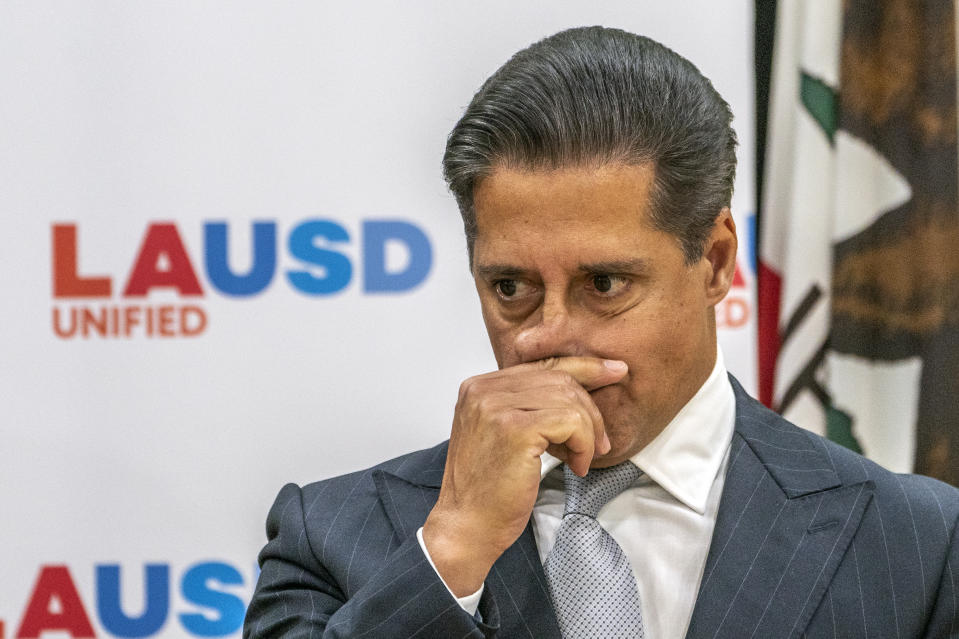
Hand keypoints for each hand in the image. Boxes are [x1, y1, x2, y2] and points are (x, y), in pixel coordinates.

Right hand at [422, 356, 627, 595]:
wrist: (467, 527)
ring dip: (588, 432)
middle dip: (590, 409)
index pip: (541, 364)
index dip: (583, 367)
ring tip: (582, 458)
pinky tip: (577, 465)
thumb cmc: (487, 490)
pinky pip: (570, 422)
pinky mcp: (514, 429)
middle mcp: (483, 390)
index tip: (615, 370)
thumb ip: (528, 407)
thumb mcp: (504, 436)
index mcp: (479, 387)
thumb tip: (577, 390)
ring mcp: (496, 407)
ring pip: (568, 399)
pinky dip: (583, 444)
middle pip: (559, 378)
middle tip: (600, 442)